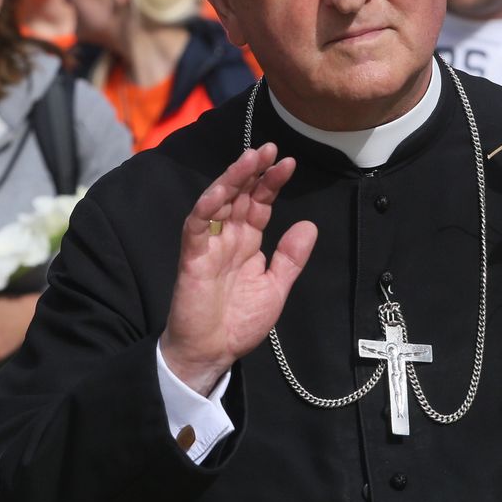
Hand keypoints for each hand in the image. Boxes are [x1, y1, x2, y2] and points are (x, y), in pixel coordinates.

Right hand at [160, 143, 317, 395]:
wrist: (212, 353)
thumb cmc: (239, 322)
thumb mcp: (276, 287)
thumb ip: (291, 257)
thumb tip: (308, 225)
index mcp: (247, 242)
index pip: (259, 203)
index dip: (271, 183)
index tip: (288, 164)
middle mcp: (228, 237)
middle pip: (240, 194)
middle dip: (254, 170)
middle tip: (271, 149)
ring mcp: (209, 243)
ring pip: (219, 200)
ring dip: (233, 178)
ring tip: (252, 158)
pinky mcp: (193, 255)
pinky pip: (198, 223)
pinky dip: (208, 203)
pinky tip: (222, 187)